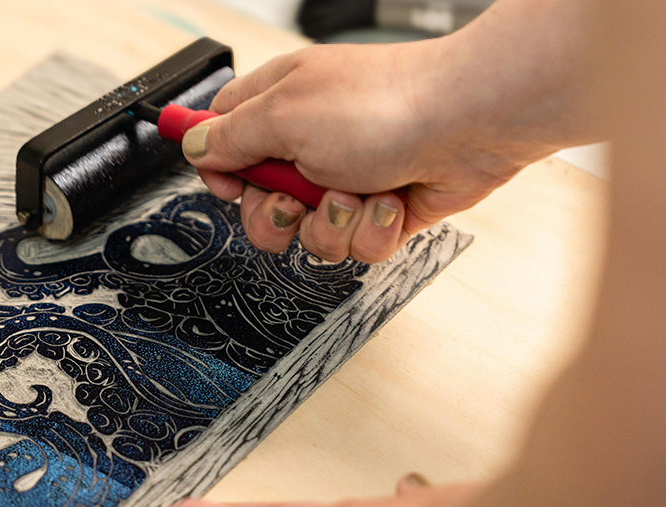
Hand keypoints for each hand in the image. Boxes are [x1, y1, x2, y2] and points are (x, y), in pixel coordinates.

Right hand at [184, 40, 560, 263]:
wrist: (472, 122)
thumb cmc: (386, 105)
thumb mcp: (284, 115)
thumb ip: (229, 137)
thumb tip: (193, 145)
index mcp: (279, 103)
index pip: (221, 138)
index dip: (218, 170)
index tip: (228, 183)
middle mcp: (310, 141)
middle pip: (258, 202)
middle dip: (273, 214)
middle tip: (293, 198)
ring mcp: (346, 176)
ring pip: (307, 233)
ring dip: (331, 223)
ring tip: (358, 192)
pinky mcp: (381, 208)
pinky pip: (356, 244)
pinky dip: (372, 229)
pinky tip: (391, 200)